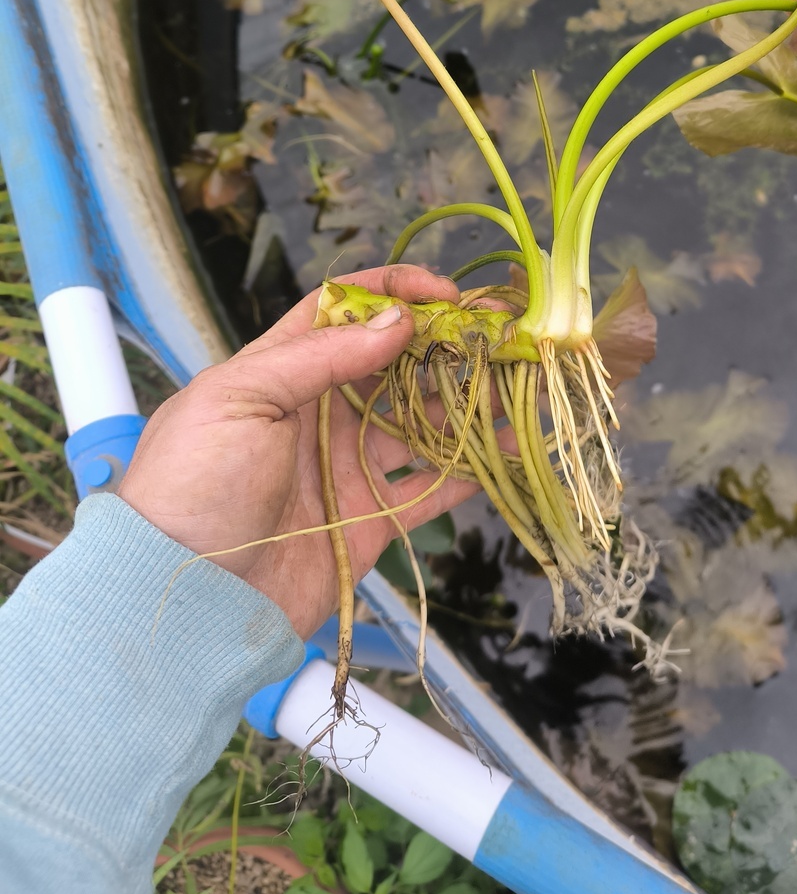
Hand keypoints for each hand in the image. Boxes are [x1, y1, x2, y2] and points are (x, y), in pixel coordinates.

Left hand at [119, 265, 477, 637]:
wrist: (183, 600)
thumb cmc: (192, 486)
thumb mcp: (238, 398)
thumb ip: (318, 357)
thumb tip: (396, 322)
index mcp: (280, 372)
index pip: (343, 312)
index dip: (393, 293)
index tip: (443, 293)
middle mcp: (320, 413)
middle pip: (395, 364)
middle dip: (446, 344)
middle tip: (500, 332)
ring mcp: (348, 467)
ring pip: (422, 422)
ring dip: (468, 401)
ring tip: (517, 384)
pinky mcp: (370, 521)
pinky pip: (431, 487)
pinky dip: (473, 469)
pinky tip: (511, 449)